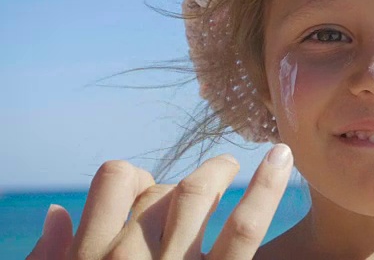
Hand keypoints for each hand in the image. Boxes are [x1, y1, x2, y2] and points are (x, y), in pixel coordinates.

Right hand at [27, 144, 293, 259]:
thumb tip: (58, 212)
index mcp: (90, 259)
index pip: (115, 180)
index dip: (139, 175)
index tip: (154, 187)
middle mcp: (128, 259)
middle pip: (158, 190)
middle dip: (185, 178)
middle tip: (216, 175)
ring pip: (195, 195)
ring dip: (220, 170)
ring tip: (237, 165)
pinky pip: (243, 229)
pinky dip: (265, 189)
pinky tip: (280, 160)